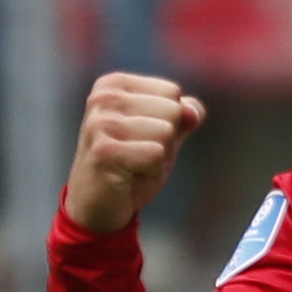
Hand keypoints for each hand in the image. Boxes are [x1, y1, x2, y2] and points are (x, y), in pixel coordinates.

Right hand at [61, 70, 199, 235]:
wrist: (98, 207)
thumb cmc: (131, 166)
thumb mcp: (162, 134)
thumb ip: (183, 115)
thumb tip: (193, 112)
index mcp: (113, 84)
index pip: (172, 92)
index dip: (168, 123)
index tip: (140, 139)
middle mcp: (103, 97)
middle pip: (172, 110)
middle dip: (164, 140)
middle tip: (136, 156)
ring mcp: (100, 123)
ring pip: (165, 132)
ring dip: (157, 158)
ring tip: (132, 166)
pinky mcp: (104, 151)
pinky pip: (156, 155)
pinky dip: (150, 172)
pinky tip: (128, 177)